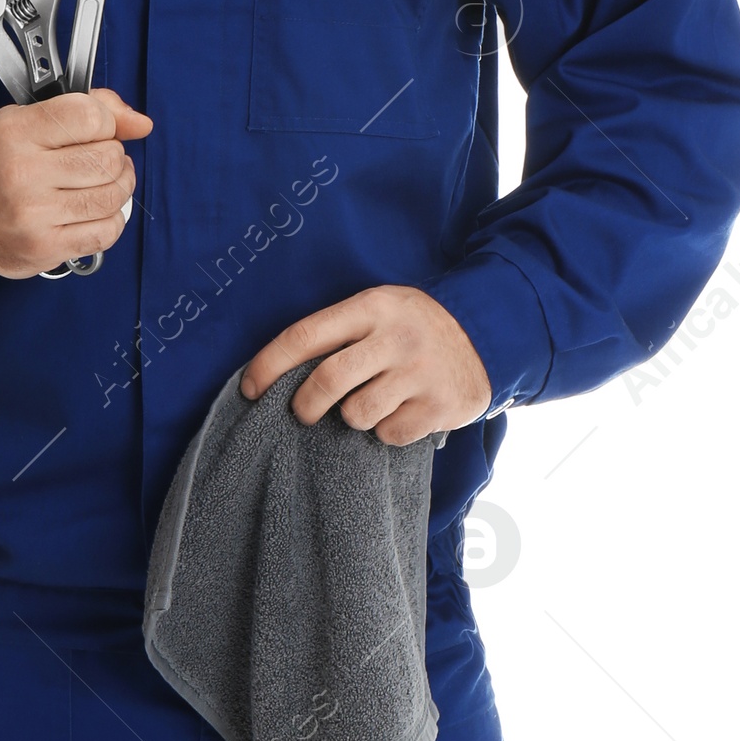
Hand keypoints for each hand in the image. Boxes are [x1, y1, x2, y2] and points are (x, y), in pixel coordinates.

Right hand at [0, 87, 151, 279]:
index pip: (90, 116)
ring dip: (119, 187)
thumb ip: (85, 110)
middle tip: (101, 160)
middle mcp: (24, 173)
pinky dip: (111, 220)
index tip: (100, 130)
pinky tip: (96, 211)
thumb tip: (141, 123)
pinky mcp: (45, 247)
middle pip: (107, 158)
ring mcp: (35, 215)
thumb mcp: (25, 121)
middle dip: (114, 157)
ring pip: (112, 196)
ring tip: (104, 184)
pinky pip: (105, 232)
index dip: (107, 122)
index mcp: (17, 132)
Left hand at [240, 285, 491, 445]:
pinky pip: (389, 434)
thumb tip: (279, 372)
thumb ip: (340, 332)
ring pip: (357, 414)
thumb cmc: (415, 326)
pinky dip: (388, 430)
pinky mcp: (440, 406)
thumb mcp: (380, 309)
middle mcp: (395, 337)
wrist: (489, 331)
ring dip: (353, 417)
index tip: (250, 388)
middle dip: (304, 405)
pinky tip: (403, 410)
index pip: (304, 335)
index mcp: (372, 307)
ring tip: (372, 402)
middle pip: (326, 381)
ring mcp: (420, 372)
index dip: (269, 365)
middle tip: (302, 413)